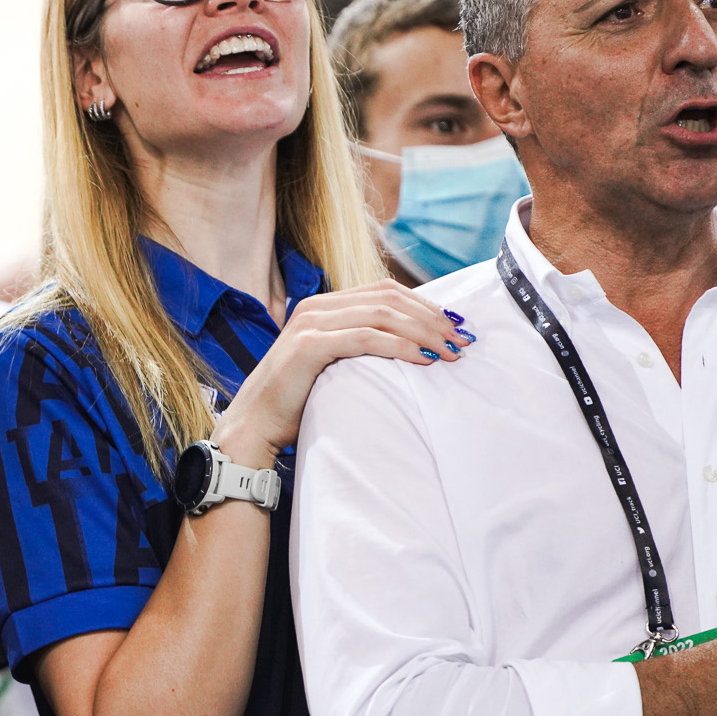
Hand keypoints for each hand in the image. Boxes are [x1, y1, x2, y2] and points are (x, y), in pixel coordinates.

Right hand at [215, 280, 473, 466]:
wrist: (255, 424)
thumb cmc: (296, 400)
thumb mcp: (333, 364)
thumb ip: (359, 346)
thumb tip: (410, 345)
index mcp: (324, 306)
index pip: (385, 291)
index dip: (425, 305)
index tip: (454, 327)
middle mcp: (316, 307)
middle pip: (389, 298)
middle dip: (432, 318)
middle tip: (461, 341)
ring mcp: (311, 323)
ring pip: (382, 314)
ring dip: (423, 331)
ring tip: (449, 352)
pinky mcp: (309, 345)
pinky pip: (366, 337)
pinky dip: (400, 346)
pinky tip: (422, 359)